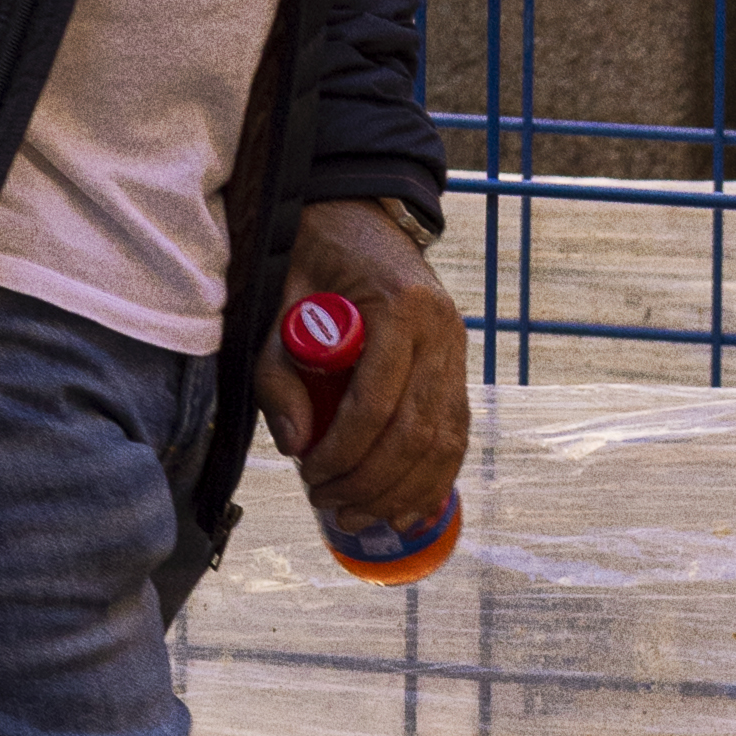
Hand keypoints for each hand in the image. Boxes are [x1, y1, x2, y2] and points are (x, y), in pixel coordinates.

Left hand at [257, 197, 465, 542]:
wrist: (356, 218)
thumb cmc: (309, 258)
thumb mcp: (278, 303)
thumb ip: (280, 373)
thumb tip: (296, 444)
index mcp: (401, 307)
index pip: (378, 402)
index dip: (344, 451)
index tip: (308, 475)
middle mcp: (442, 330)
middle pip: (417, 430)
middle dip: (371, 480)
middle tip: (327, 505)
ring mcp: (457, 349)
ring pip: (444, 439)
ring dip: (401, 489)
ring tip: (357, 517)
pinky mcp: (457, 367)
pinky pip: (455, 432)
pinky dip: (433, 477)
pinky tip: (406, 509)